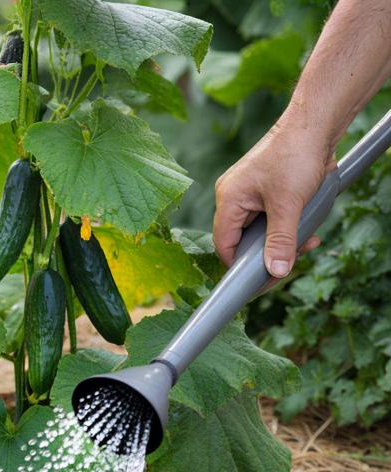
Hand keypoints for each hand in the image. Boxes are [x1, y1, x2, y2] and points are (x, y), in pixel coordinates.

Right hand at [212, 118, 330, 279]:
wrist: (314, 124)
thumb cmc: (295, 156)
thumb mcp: (289, 205)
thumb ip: (280, 241)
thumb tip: (275, 272)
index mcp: (228, 200)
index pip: (224, 245)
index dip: (239, 266)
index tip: (261, 280)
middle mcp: (233, 197)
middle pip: (244, 239)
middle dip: (270, 252)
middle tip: (293, 258)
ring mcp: (249, 192)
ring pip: (261, 229)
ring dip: (284, 238)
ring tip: (307, 240)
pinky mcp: (266, 188)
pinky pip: (272, 216)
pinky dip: (288, 224)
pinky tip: (307, 224)